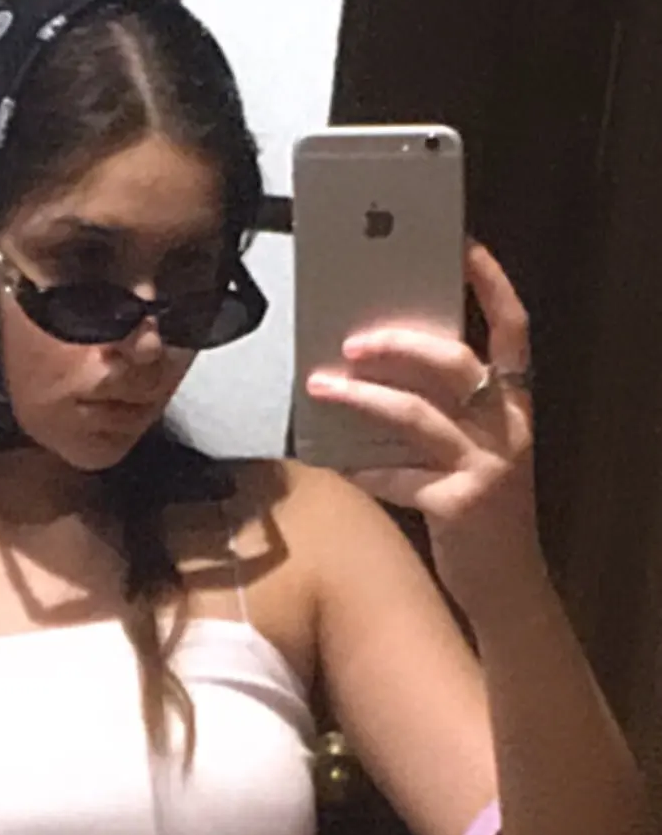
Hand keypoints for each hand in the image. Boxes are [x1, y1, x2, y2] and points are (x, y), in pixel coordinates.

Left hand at [306, 242, 539, 608]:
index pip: (513, 328)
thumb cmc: (478, 513)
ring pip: (418, 416)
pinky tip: (336, 464)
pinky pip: (400, 478)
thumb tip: (376, 371)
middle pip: (456, 363)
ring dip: (363, 398)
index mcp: (514, 404)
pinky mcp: (459, 506)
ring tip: (320, 386)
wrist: (507, 587)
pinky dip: (364, 469)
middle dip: (401, 344)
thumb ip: (445, 414)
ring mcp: (486, 466)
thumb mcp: (475, 453)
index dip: (490, 285)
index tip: (461, 247)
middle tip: (351, 340)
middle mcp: (507, 427)